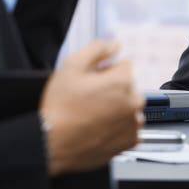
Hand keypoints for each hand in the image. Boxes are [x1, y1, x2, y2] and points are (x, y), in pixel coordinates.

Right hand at [39, 41, 144, 175]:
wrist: (53, 144)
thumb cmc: (60, 107)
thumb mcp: (71, 67)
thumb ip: (97, 49)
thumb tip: (115, 44)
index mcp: (123, 81)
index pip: (124, 65)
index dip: (105, 71)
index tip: (92, 81)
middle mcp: (135, 101)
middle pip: (128, 86)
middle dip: (113, 89)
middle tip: (89, 100)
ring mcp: (134, 122)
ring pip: (129, 106)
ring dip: (117, 108)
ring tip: (93, 116)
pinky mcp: (131, 140)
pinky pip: (129, 127)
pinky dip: (118, 127)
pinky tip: (99, 128)